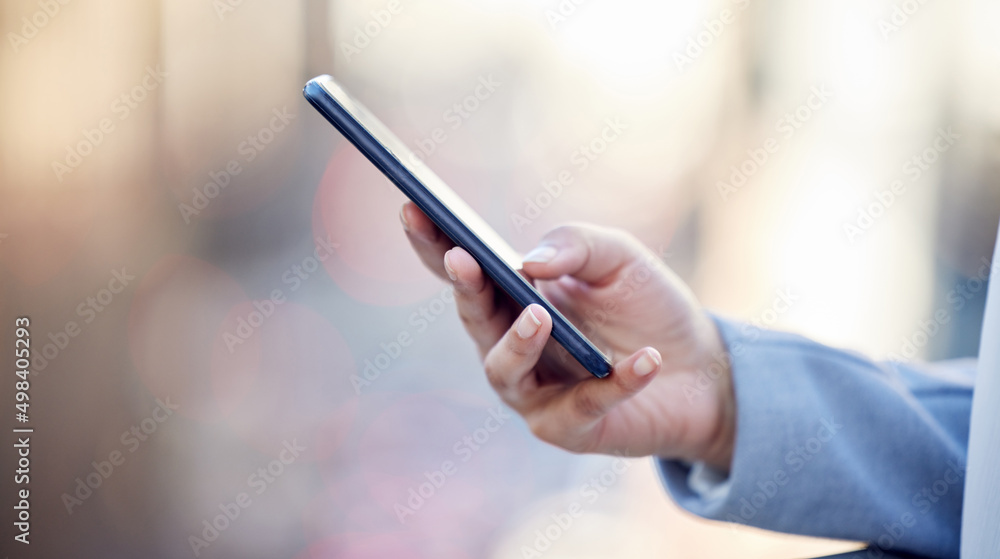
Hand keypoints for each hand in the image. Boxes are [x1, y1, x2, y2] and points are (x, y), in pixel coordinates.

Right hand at [400, 202, 735, 471]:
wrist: (702, 368)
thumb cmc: (647, 307)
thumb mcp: (618, 257)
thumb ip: (574, 246)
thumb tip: (528, 264)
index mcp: (513, 299)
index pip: (464, 271)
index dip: (432, 243)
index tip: (411, 206)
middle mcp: (512, 345)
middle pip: (473, 319)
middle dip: (464, 289)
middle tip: (462, 259)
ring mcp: (535, 392)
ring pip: (504, 371)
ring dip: (517, 342)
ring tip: (540, 315)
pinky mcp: (570, 428)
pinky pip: (584, 406)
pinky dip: (616, 383)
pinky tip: (646, 360)